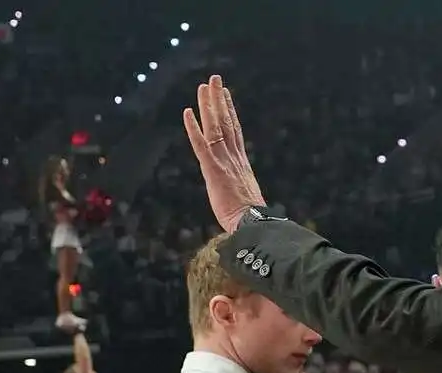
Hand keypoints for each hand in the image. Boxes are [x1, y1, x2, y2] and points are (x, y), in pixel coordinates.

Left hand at [182, 75, 263, 232]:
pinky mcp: (213, 170)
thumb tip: (242, 195)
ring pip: (215, 127)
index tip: (226, 95)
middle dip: (220, 100)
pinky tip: (188, 112)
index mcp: (242, 163)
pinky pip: (201, 145)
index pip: (235, 131)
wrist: (253, 224)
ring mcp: (224, 162)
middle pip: (226, 122)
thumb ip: (241, 188)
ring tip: (204, 86)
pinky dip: (194, 128)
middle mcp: (234, 157)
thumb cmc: (251, 219)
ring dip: (208, 106)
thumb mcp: (247, 199)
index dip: (230, 111)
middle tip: (215, 80)